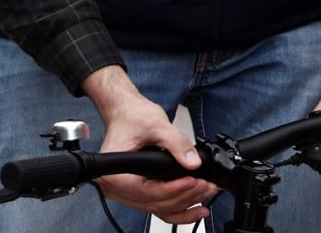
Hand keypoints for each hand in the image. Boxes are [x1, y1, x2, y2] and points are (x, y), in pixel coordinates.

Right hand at [82, 67, 215, 224]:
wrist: (127, 113)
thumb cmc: (133, 117)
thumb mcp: (157, 125)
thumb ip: (177, 143)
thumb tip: (193, 162)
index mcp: (114, 174)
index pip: (147, 191)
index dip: (173, 190)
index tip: (193, 181)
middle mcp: (116, 187)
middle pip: (154, 203)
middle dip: (184, 197)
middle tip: (206, 186)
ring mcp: (127, 191)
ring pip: (157, 207)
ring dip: (184, 203)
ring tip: (206, 193)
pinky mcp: (138, 189)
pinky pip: (157, 205)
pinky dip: (177, 206)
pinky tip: (196, 205)